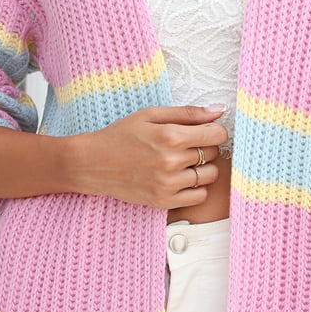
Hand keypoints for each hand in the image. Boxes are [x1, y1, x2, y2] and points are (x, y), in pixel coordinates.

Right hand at [68, 104, 227, 207]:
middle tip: (186, 145)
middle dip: (205, 146)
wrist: (92, 163)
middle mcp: (172, 162)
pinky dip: (195, 187)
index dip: (213, 130)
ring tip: (183, 162)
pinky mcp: (163, 201)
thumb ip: (187, 113)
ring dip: (202, 167)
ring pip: (210, 176)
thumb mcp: (150, 115)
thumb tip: (218, 110)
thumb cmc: (120, 135)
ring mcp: (168, 184)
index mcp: (171, 136)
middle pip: (213, 153)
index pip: (217, 134)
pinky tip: (180, 178)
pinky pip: (199, 197)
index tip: (204, 130)